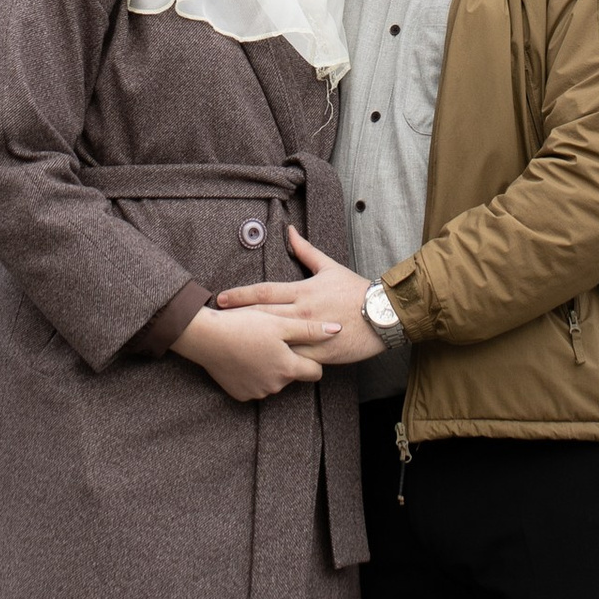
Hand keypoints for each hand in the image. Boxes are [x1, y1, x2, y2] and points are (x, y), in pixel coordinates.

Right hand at [174, 305, 330, 402]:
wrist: (205, 337)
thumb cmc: (244, 325)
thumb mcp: (280, 323)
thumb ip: (310, 330)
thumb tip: (338, 330)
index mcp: (288, 368)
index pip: (315, 372)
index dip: (311, 356)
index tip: (301, 344)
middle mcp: (275, 386)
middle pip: (292, 375)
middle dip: (288, 360)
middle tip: (274, 339)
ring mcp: (256, 392)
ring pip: (274, 380)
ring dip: (270, 367)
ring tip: (256, 345)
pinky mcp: (240, 394)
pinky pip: (255, 385)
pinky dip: (253, 374)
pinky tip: (244, 356)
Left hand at [216, 233, 384, 366]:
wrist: (384, 314)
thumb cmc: (356, 290)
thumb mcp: (330, 267)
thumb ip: (306, 251)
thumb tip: (289, 231)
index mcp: (303, 291)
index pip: (264, 292)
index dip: (240, 295)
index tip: (221, 298)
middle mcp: (303, 313)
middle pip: (263, 316)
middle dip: (237, 318)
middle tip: (215, 322)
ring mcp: (310, 335)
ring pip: (275, 340)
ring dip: (253, 341)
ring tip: (232, 345)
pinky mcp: (320, 354)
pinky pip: (294, 360)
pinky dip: (278, 362)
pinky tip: (261, 367)